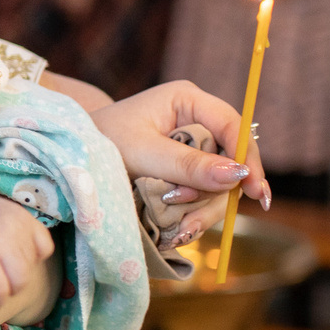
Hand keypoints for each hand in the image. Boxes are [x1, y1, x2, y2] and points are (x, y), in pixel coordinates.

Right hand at [0, 191, 56, 312]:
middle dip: (15, 276)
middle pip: (30, 268)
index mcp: (19, 215)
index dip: (30, 258)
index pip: (44, 247)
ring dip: (9, 291)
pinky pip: (0, 292)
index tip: (12, 263)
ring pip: (20, 282)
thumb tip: (38, 259)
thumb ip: (17, 231)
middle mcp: (13, 227)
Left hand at [90, 81, 268, 246]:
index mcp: (187, 100)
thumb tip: (237, 174)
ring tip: (178, 227)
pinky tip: (178, 229)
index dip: (249, 159)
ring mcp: (192, 148)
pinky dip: (193, 214)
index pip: (233, 125)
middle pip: (231, 160)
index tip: (256, 191)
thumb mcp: (142, 153)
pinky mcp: (184, 172)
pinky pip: (202, 196)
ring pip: (220, 184)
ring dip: (202, 209)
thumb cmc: (100, 141)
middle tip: (190, 219)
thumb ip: (188, 164)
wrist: (73, 156)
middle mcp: (195, 121)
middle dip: (216, 193)